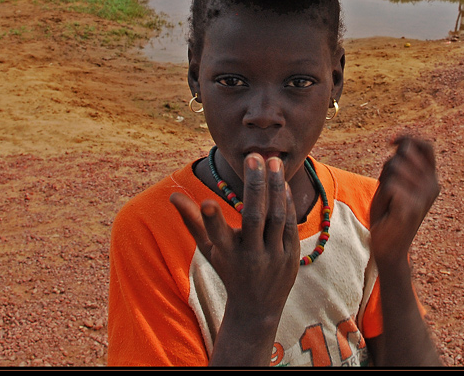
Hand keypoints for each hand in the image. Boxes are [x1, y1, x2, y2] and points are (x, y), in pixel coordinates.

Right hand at [170, 154, 299, 328]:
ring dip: (275, 187)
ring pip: (276, 217)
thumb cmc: (229, 269)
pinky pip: (289, 224)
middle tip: (253, 156)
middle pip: (253, 218)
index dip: (211, 221)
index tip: (207, 202)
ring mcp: (272, 256)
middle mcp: (249, 256)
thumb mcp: (209, 249)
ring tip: (273, 160)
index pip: (217, 237)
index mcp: (225, 254)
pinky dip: (286, 203)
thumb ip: (192, 221)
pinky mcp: (290, 255)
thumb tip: (172, 196)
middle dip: (254, 186)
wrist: (257, 306)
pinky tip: (282, 183)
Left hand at [369, 136, 439, 266]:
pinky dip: (383, 196)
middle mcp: (432, 185)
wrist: (389, 247)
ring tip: (388, 200)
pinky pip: (390, 186)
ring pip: (394, 169)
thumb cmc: (389, 211)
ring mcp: (424, 196)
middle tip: (389, 189)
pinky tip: (388, 209)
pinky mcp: (413, 208)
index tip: (390, 142)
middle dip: (388, 167)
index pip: (425, 145)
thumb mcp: (395, 181)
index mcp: (431, 177)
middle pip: (403, 155)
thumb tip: (400, 143)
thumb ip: (399, 161)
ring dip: (384, 182)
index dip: (407, 138)